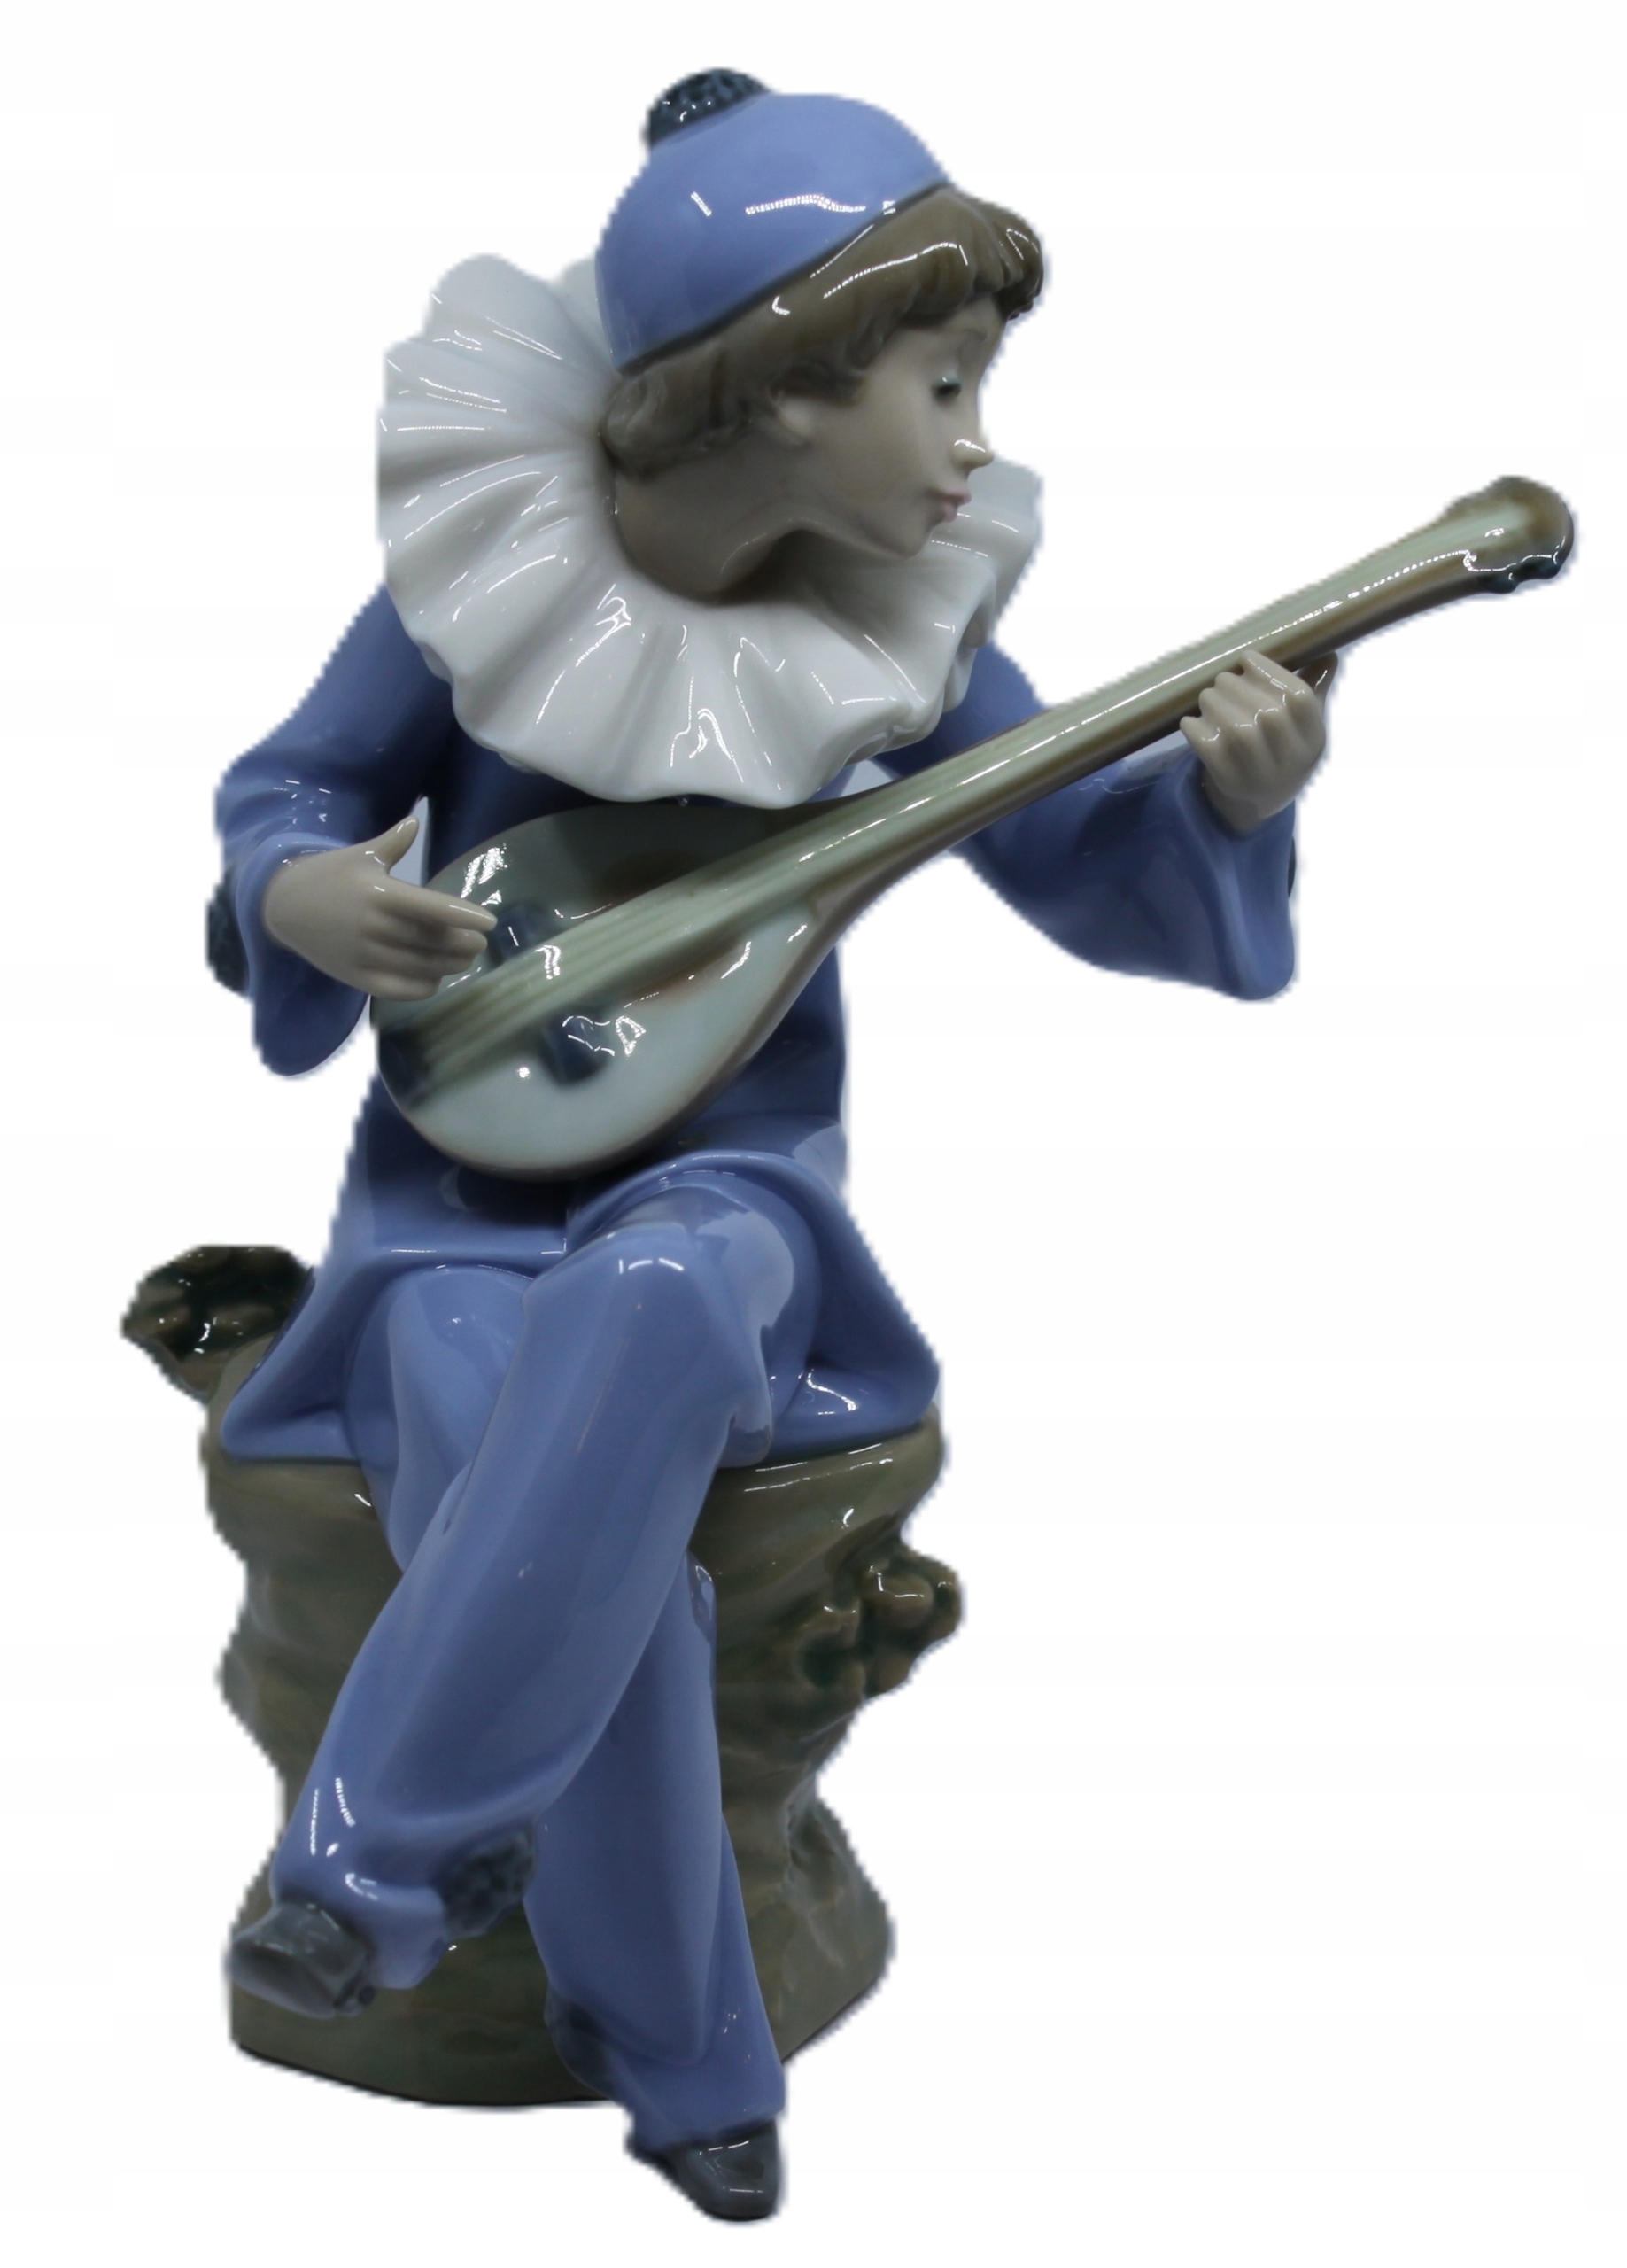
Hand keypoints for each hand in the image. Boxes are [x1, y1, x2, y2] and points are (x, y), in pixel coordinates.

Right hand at [262, 816, 495, 999]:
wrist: (283, 906)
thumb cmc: (328, 876)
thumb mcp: (359, 855)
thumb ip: (392, 843)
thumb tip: (415, 822)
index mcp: (380, 893)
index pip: (432, 908)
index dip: (464, 915)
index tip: (489, 921)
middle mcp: (375, 926)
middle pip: (432, 941)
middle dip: (463, 944)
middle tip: (479, 942)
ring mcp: (366, 955)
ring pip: (421, 967)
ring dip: (450, 966)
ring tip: (465, 959)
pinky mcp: (358, 977)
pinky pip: (400, 989)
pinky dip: (424, 987)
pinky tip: (435, 977)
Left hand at [1181, 650, 1333, 833]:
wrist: (1258, 801)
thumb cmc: (1280, 749)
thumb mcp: (1301, 726)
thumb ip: (1312, 689)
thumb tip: (1329, 655)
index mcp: (1314, 739)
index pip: (1300, 699)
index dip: (1271, 673)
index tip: (1247, 658)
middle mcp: (1292, 760)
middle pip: (1269, 714)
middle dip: (1239, 688)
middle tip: (1222, 678)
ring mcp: (1262, 776)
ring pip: (1239, 732)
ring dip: (1217, 704)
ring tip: (1207, 696)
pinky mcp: (1231, 784)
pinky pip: (1211, 751)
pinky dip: (1197, 729)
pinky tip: (1191, 721)